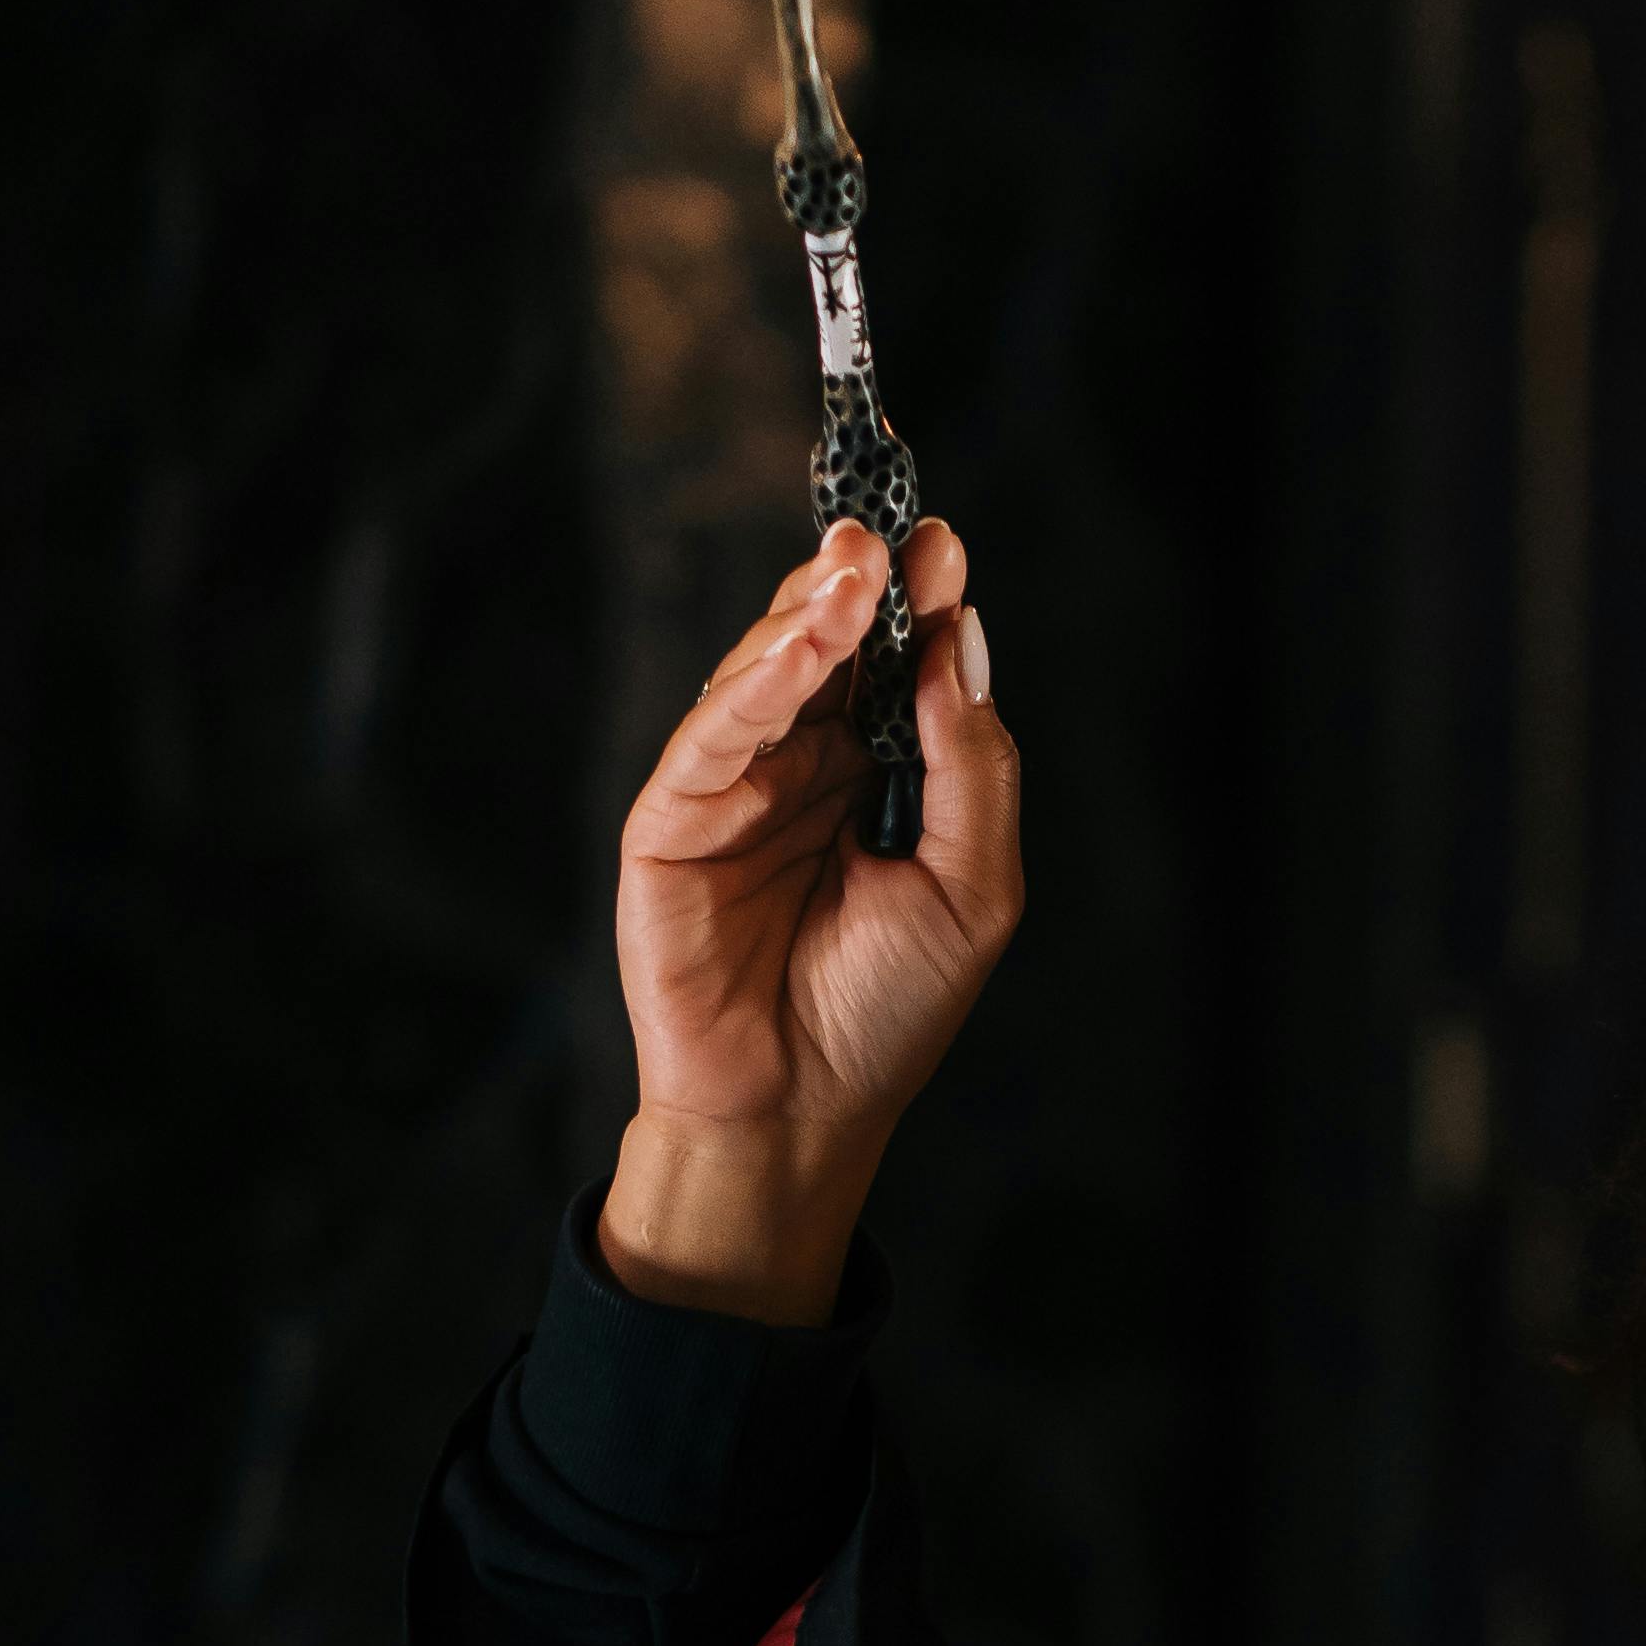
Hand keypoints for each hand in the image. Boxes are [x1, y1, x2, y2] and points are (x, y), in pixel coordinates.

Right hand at [603, 510, 1015, 1324]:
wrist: (804, 1112)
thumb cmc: (887, 1012)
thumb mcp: (974, 886)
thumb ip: (972, 765)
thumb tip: (963, 641)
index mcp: (877, 775)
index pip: (894, 664)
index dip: (917, 600)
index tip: (946, 541)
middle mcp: (804, 766)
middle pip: (826, 645)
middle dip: (859, 584)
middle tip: (896, 534)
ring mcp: (733, 787)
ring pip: (766, 672)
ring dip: (809, 615)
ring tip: (856, 569)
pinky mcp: (671, 821)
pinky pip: (712, 735)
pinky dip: (756, 684)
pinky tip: (801, 646)